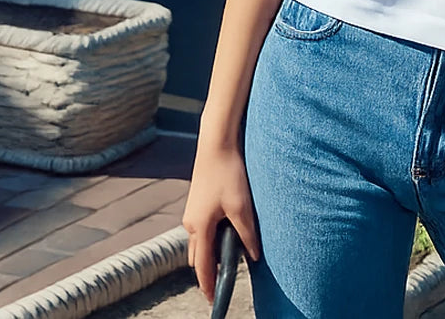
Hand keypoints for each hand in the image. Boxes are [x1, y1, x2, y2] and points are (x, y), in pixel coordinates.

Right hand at [182, 143, 260, 303]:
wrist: (216, 144)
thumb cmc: (229, 173)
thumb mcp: (242, 206)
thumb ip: (247, 233)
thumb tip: (254, 256)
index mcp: (199, 228)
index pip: (202, 266)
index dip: (208, 284)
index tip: (212, 300)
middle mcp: (190, 223)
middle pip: (196, 257)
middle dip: (208, 269)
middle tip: (224, 278)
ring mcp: (191, 212)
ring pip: (198, 241)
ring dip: (210, 251)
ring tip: (229, 254)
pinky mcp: (196, 202)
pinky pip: (200, 228)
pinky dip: (210, 235)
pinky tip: (226, 229)